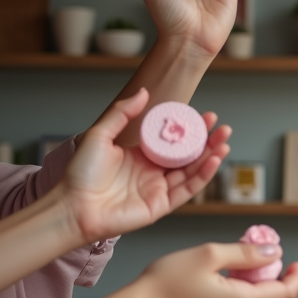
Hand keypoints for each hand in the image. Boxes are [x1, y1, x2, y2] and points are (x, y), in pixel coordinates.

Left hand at [62, 88, 229, 241]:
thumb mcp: (100, 134)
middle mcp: (153, 173)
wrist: (73, 205)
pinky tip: (213, 161)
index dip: (191, 129)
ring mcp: (159, 189)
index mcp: (141, 156)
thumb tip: (144, 92)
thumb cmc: (80, 173)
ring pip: (193, 172)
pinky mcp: (162, 205)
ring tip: (225, 141)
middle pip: (188, 156)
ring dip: (211, 157)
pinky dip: (203, 175)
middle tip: (222, 127)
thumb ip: (122, 113)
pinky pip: (188, 189)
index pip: (173, 141)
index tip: (205, 115)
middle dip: (208, 141)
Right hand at [134, 242, 297, 297]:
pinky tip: (221, 267)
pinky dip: (237, 281)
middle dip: (269, 268)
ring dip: (250, 272)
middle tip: (257, 242)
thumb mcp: (210, 255)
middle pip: (268, 292)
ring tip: (235, 251)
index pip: (284, 292)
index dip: (296, 277)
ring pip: (251, 293)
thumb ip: (246, 253)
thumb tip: (274, 252)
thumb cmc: (167, 283)